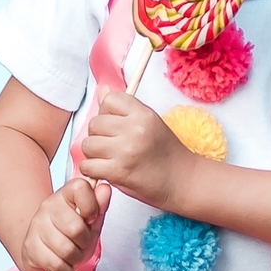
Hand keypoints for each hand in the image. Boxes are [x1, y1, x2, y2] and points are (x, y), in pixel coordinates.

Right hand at [19, 178, 110, 270]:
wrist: (45, 253)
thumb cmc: (72, 236)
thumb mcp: (91, 221)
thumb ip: (100, 206)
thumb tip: (104, 188)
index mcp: (65, 194)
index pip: (80, 188)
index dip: (92, 206)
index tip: (90, 218)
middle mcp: (48, 206)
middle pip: (76, 228)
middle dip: (84, 242)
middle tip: (81, 243)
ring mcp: (36, 226)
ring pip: (66, 250)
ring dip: (75, 258)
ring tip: (72, 254)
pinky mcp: (30, 247)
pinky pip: (56, 265)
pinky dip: (64, 270)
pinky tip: (62, 264)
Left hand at [79, 91, 189, 208]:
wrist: (182, 181)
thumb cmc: (165, 153)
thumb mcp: (149, 122)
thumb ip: (124, 107)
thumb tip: (102, 89)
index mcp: (143, 114)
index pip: (108, 100)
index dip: (107, 113)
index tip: (116, 125)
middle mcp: (134, 130)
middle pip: (94, 123)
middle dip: (99, 135)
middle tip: (113, 145)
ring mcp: (125, 151)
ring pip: (87, 145)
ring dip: (94, 154)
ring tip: (109, 158)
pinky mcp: (118, 172)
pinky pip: (87, 166)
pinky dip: (93, 170)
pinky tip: (106, 171)